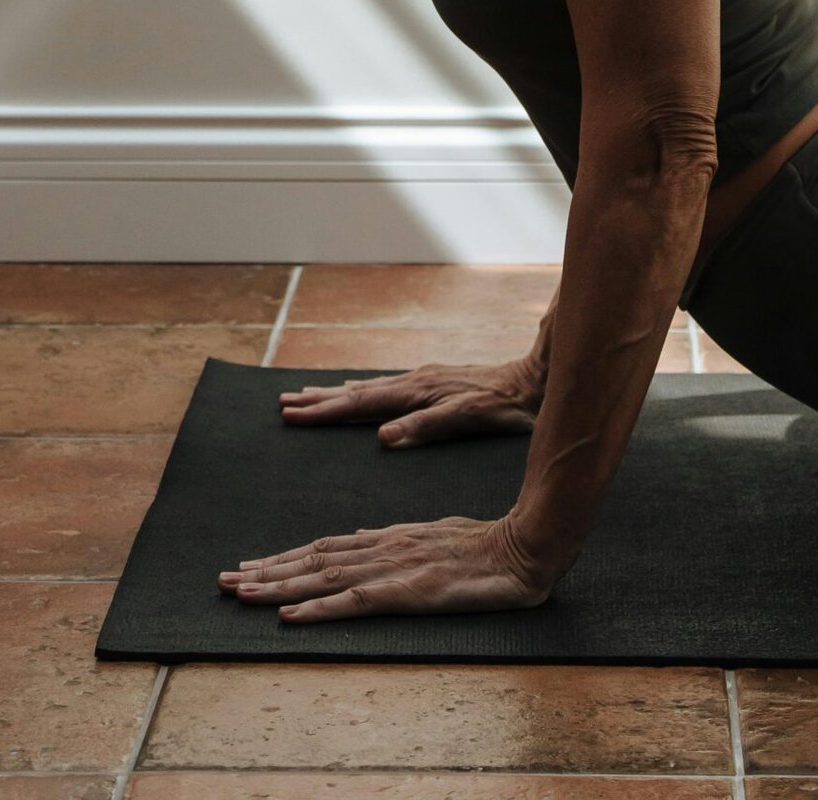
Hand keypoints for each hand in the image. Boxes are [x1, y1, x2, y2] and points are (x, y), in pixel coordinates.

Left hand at [218, 511, 553, 619]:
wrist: (525, 547)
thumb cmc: (486, 546)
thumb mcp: (435, 538)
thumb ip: (396, 542)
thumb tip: (360, 540)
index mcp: (390, 538)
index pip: (325, 548)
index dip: (284, 559)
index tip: (249, 567)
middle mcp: (383, 548)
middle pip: (312, 560)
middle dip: (264, 571)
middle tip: (222, 580)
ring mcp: (393, 569)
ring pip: (322, 578)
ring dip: (276, 587)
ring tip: (238, 593)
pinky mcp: (407, 592)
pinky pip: (353, 602)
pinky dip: (317, 610)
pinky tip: (288, 616)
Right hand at [276, 359, 541, 445]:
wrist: (534, 381)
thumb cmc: (504, 406)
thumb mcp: (466, 418)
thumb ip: (425, 426)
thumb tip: (382, 436)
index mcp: (416, 393)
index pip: (359, 404)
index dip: (323, 411)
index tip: (290, 414)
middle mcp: (414, 382)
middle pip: (356, 392)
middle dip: (319, 400)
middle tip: (283, 404)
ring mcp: (422, 381)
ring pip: (369, 388)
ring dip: (336, 394)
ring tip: (307, 395)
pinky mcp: (433, 384)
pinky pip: (386, 388)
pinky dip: (362, 392)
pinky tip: (358, 392)